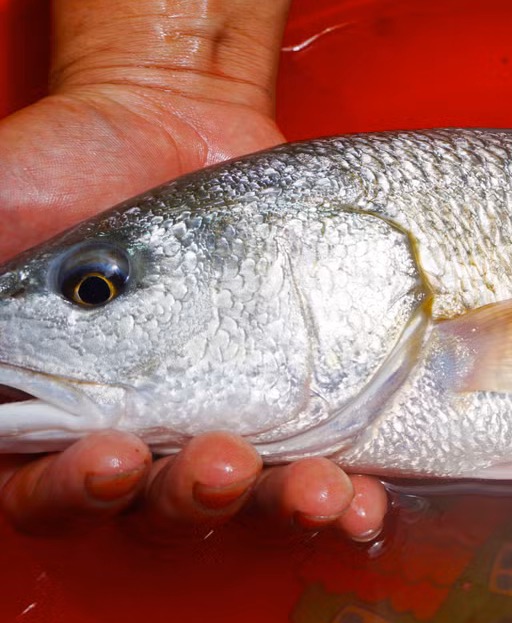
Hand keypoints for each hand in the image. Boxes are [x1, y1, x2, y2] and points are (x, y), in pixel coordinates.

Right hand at [0, 85, 388, 541]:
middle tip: (218, 462)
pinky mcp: (297, 392)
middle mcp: (132, 431)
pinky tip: (361, 496)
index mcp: (44, 416)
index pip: (41, 495)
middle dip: (186, 495)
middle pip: (152, 506)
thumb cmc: (51, 168)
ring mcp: (221, 413)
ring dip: (278, 504)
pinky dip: (342, 489)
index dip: (68, 495)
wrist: (167, 116)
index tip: (101, 457)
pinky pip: (320, 457)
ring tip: (313, 490)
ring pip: (244, 494)